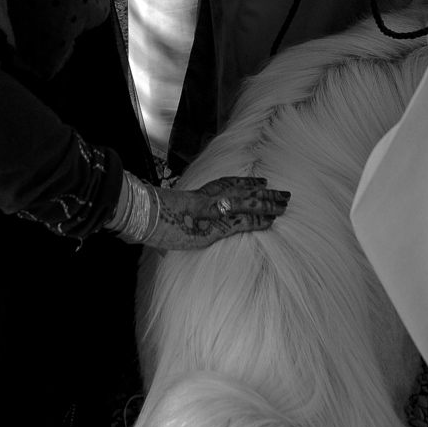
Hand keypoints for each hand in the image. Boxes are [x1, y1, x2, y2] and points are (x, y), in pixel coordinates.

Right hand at [147, 176, 289, 250]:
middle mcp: (206, 198)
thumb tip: (168, 244)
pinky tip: (271, 220)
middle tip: (284, 193)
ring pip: (246, 203)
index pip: (226, 185)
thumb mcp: (164, 222)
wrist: (142, 215)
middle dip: (264, 193)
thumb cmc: (147, 219)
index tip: (262, 182)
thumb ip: (173, 229)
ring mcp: (211, 209)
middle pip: (241, 191)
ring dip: (267, 204)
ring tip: (285, 203)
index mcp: (196, 195)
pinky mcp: (214, 225)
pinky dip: (257, 220)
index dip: (246, 183)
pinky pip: (241, 221)